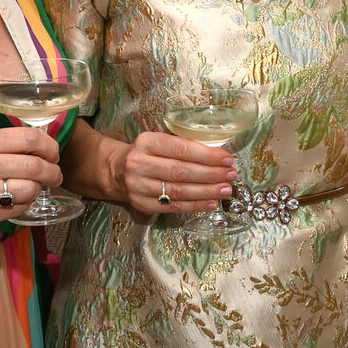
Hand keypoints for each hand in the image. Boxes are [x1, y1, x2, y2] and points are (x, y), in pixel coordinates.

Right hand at [0, 126, 62, 262]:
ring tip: (35, 187)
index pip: (27, 139)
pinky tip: (19, 199)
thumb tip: (37, 145)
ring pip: (30, 188)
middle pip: (34, 165)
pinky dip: (26, 203)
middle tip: (55, 173)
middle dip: (53, 170)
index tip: (52, 152)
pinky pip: (19, 208)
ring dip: (39, 188)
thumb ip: (0, 145)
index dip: (48, 145)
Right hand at [115, 130, 238, 214]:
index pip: (181, 149)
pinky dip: (196, 205)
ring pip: (179, 191)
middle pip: (181, 171)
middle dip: (211, 174)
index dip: (206, 155)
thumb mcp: (157, 141)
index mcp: (147, 142)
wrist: (116, 171)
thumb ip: (182, 146)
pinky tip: (212, 202)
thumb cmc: (146, 153)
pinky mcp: (143, 205)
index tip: (227, 159)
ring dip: (207, 191)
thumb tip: (218, 156)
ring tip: (226, 189)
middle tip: (231, 175)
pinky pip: (174, 206)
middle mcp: (140, 164)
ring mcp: (140, 187)